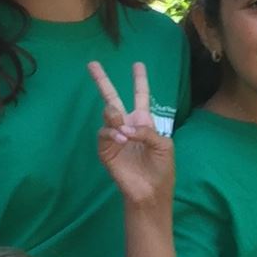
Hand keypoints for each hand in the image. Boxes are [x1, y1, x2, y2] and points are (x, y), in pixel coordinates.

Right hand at [89, 60, 173, 209]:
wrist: (151, 191)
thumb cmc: (162, 169)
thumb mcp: (163, 146)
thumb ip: (147, 131)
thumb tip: (125, 128)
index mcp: (144, 122)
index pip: (141, 96)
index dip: (140, 80)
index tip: (138, 64)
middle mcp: (127, 125)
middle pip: (112, 98)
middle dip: (103, 81)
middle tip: (92, 64)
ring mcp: (115, 137)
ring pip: (108, 114)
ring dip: (114, 117)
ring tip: (123, 130)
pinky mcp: (106, 150)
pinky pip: (104, 134)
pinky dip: (111, 134)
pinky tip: (121, 140)